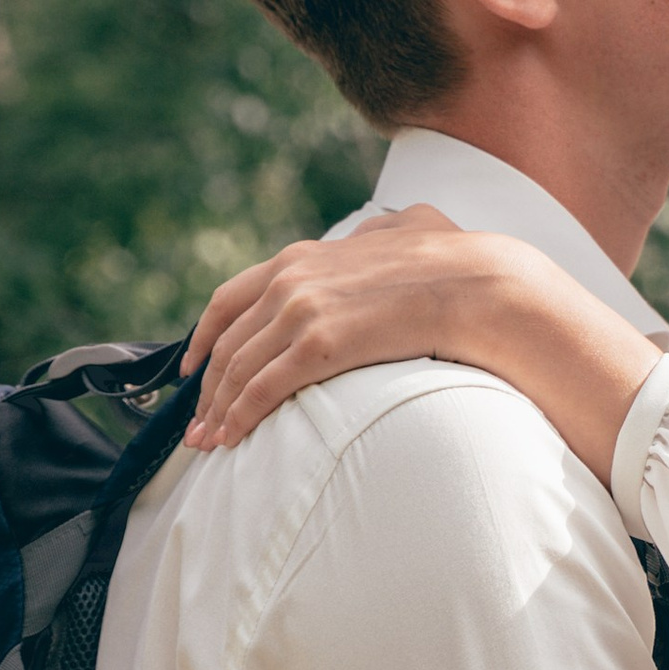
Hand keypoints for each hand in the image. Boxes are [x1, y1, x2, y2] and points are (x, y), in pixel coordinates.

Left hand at [184, 209, 484, 445]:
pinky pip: (263, 389)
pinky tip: (233, 438)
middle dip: (206, 389)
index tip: (192, 367)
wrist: (476, 281)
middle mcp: (290, 280)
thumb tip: (374, 232)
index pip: (229, 299)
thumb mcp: (404, 227)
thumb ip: (377, 233)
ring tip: (209, 442)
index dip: (204, 338)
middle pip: (228, 343)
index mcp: (301, 257)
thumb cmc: (453, 259)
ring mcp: (301, 311)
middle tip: (196, 423)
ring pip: (239, 370)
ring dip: (218, 411)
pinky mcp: (319, 345)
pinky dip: (240, 416)